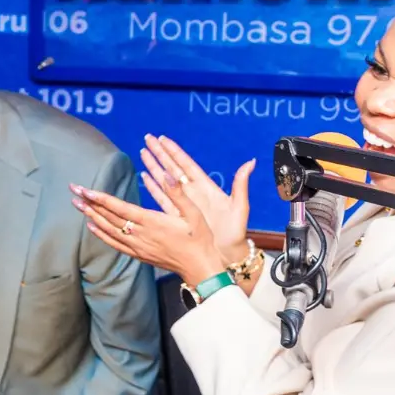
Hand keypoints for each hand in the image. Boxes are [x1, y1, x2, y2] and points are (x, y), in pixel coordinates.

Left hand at [70, 172, 227, 287]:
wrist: (199, 268)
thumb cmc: (199, 239)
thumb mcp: (194, 213)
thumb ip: (178, 193)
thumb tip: (166, 174)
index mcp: (151, 222)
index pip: (119, 208)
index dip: (100, 198)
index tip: (85, 189)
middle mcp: (140, 234)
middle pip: (108, 217)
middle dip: (89, 203)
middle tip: (73, 190)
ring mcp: (137, 246)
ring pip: (108, 230)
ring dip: (91, 216)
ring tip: (77, 205)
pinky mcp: (139, 254)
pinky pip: (115, 244)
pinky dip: (101, 234)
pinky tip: (92, 227)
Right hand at [139, 134, 254, 260]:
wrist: (226, 255)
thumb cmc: (235, 233)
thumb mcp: (239, 207)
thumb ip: (240, 184)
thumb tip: (251, 162)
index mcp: (206, 188)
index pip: (186, 164)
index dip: (174, 151)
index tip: (163, 139)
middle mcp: (193, 193)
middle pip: (172, 168)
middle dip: (160, 153)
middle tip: (148, 138)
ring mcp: (184, 203)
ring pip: (165, 180)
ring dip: (153, 166)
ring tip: (143, 153)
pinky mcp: (177, 215)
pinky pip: (162, 198)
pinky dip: (153, 187)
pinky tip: (145, 177)